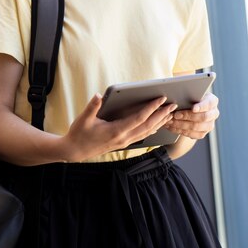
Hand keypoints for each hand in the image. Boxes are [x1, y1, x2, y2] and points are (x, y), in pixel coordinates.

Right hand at [61, 94, 177, 161]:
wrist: (74, 151)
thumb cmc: (79, 134)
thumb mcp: (83, 119)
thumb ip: (92, 107)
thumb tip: (99, 95)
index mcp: (116, 131)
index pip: (139, 118)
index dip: (151, 108)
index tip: (161, 99)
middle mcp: (123, 138)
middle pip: (148, 126)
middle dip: (161, 115)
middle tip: (172, 105)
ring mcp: (124, 142)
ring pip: (147, 132)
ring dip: (159, 122)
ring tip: (169, 113)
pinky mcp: (123, 143)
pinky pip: (142, 135)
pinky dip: (152, 129)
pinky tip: (157, 124)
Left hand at [164, 92, 218, 139]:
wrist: (191, 105)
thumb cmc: (190, 95)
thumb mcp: (191, 91)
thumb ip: (188, 91)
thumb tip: (178, 92)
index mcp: (212, 101)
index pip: (208, 104)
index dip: (201, 107)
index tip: (193, 108)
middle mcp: (214, 113)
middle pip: (203, 117)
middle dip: (188, 116)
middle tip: (175, 115)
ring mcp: (209, 125)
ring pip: (197, 128)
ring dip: (182, 125)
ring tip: (170, 121)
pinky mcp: (202, 133)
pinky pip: (192, 135)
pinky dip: (180, 131)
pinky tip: (172, 127)